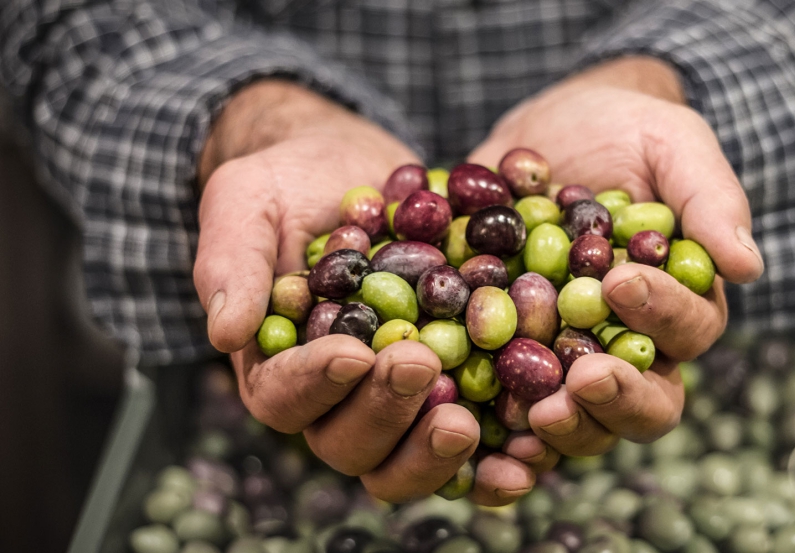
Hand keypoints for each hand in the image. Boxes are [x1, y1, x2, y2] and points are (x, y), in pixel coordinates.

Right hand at [193, 81, 544, 503]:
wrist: (357, 170)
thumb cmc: (290, 183)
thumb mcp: (248, 201)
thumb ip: (232, 262)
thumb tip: (225, 331)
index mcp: (278, 365)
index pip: (283, 397)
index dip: (316, 383)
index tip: (353, 352)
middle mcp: (336, 399)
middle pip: (348, 442)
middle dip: (383, 411)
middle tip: (421, 365)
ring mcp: (396, 401)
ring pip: (406, 457)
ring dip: (434, 449)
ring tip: (468, 418)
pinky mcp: (453, 387)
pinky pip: (473, 440)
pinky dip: (494, 456)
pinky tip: (527, 453)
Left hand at [469, 57, 764, 455]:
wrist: (546, 131)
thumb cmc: (624, 131)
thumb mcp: (671, 143)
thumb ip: (710, 198)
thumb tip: (748, 267)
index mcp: (679, 304)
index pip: (688, 332)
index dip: (660, 316)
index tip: (619, 283)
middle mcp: (630, 346)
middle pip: (646, 403)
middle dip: (616, 399)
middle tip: (580, 381)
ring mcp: (568, 359)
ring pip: (582, 421)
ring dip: (564, 427)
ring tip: (533, 411)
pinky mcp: (509, 359)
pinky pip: (509, 412)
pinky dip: (499, 433)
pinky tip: (477, 430)